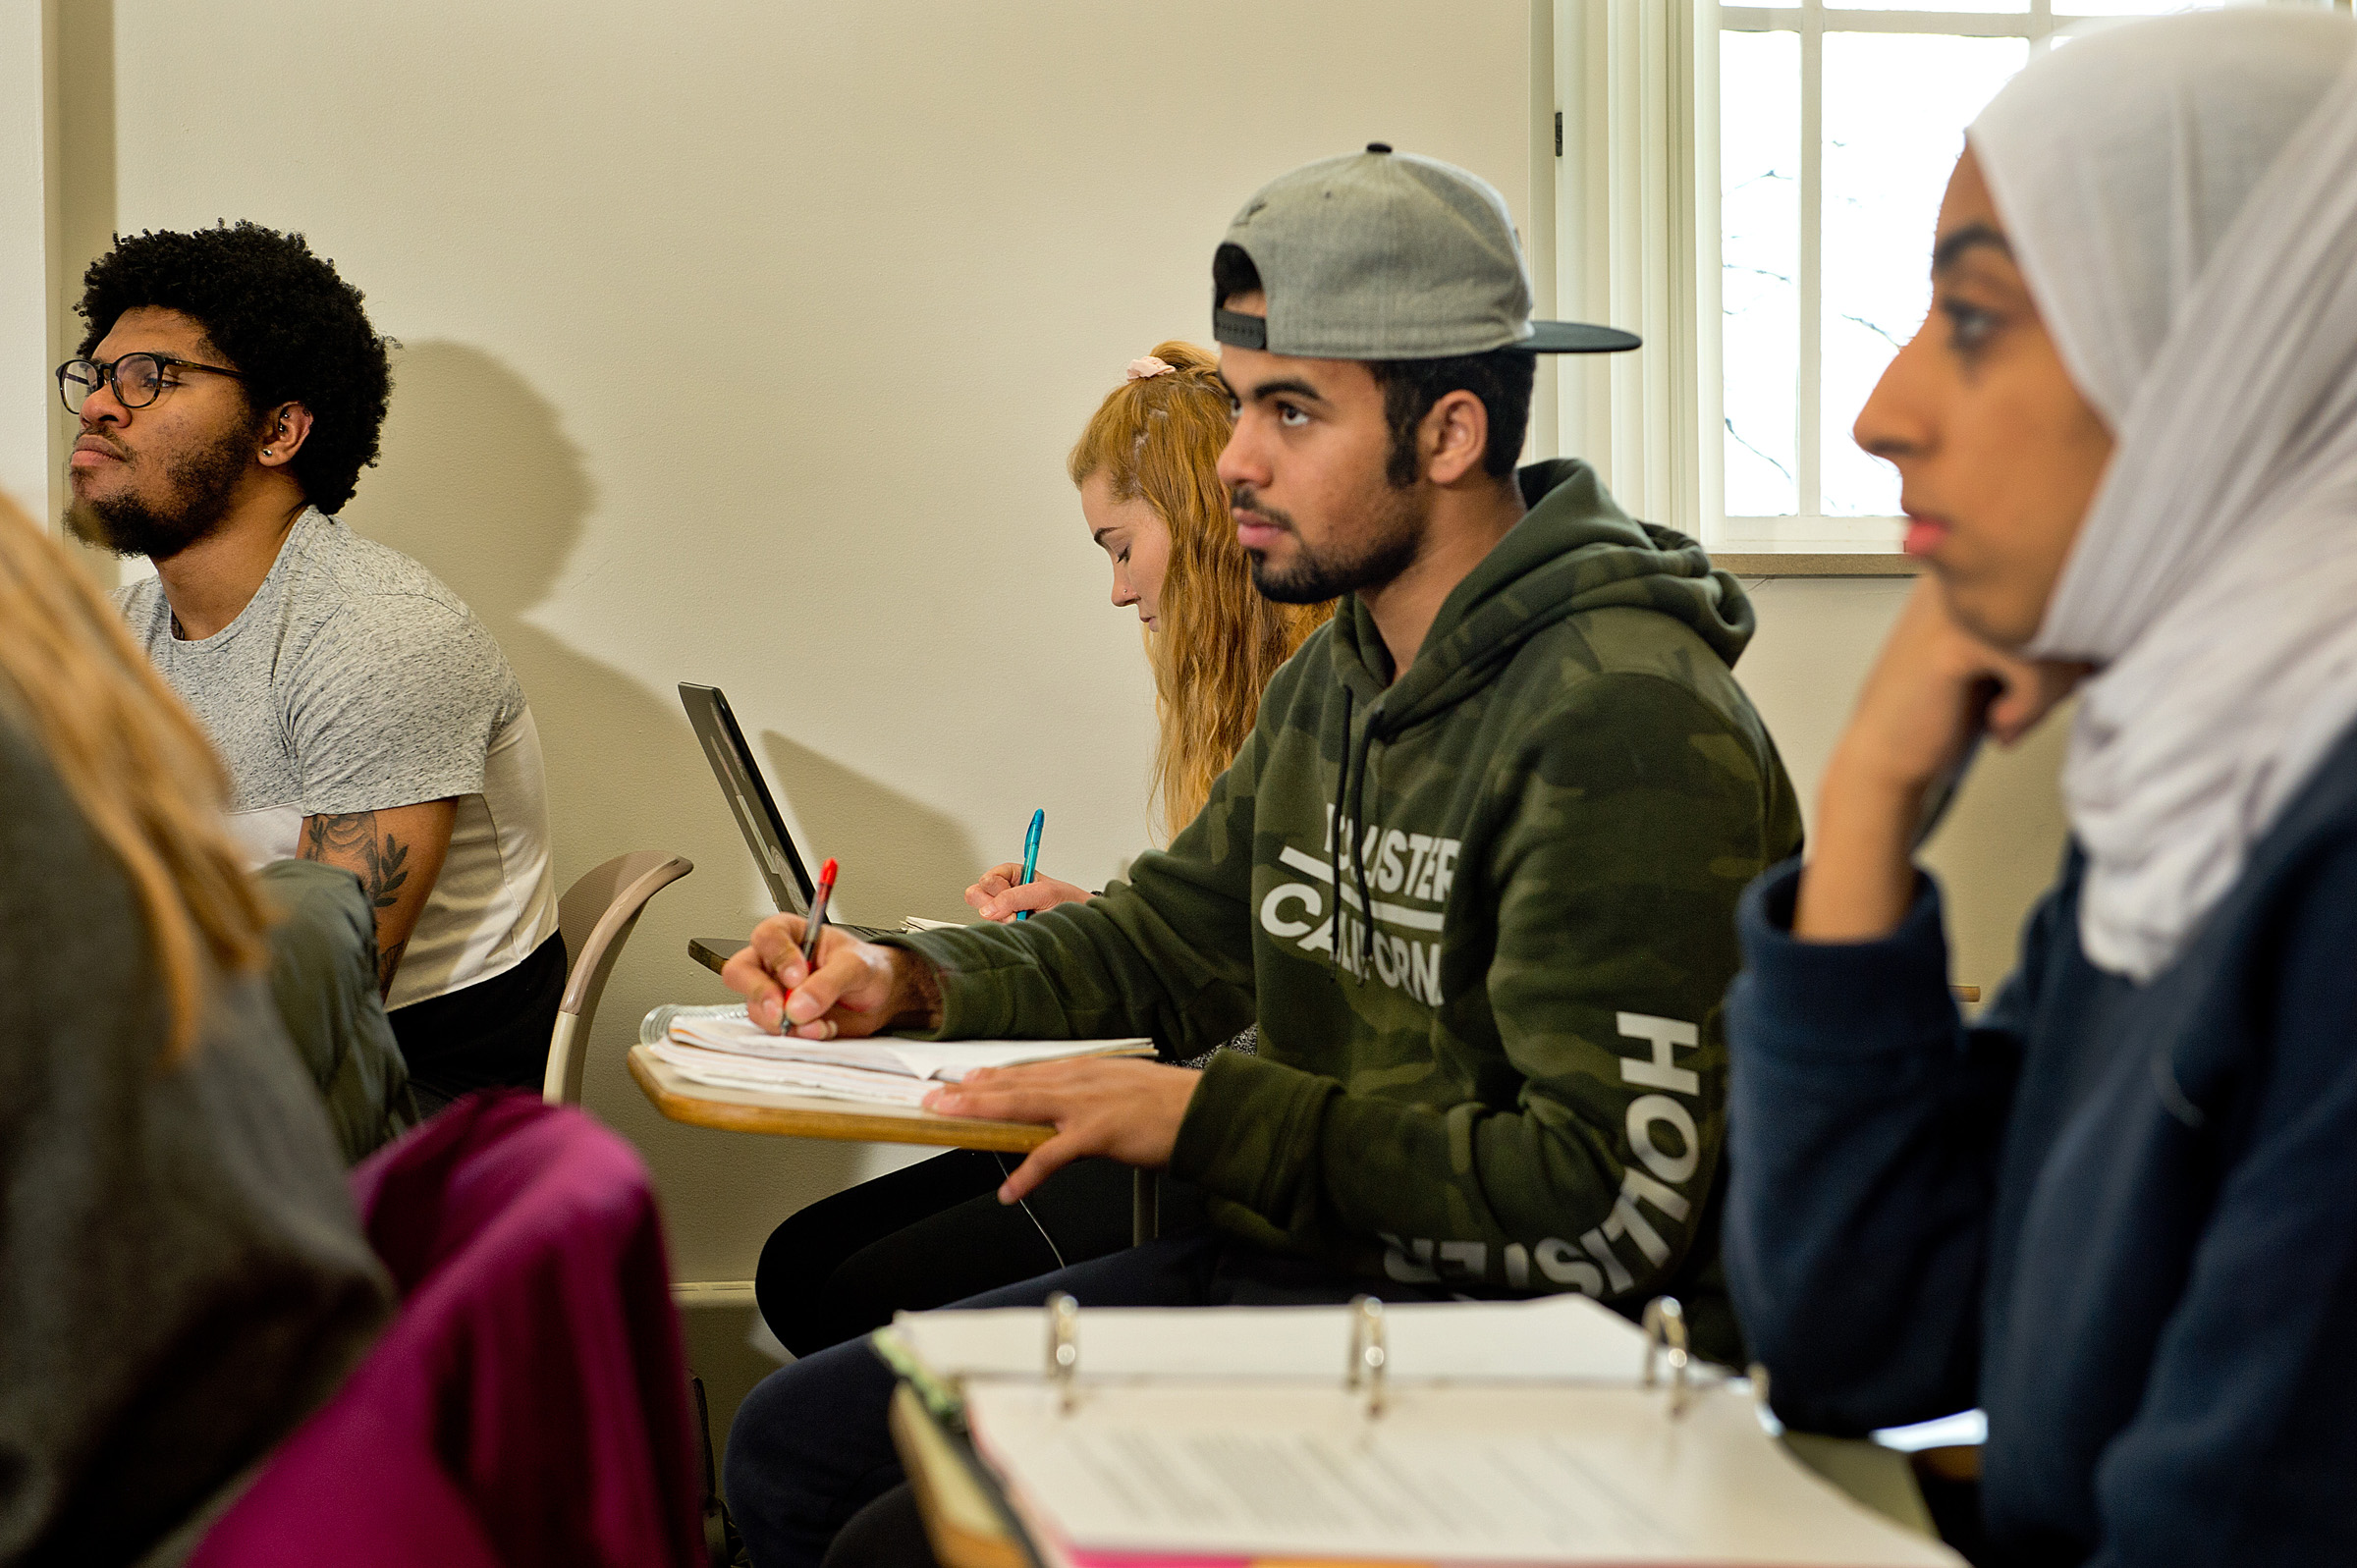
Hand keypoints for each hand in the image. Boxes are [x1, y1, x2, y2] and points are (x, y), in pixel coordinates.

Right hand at [721, 913, 941, 1038]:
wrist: (881, 997)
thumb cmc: (867, 968)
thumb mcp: (856, 966)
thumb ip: (828, 982)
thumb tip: (798, 1005)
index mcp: (791, 934)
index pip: (767, 937)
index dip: (778, 958)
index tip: (797, 977)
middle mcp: (775, 963)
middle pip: (741, 973)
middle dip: (761, 995)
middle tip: (784, 1012)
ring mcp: (774, 992)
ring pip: (756, 1008)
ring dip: (785, 1023)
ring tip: (819, 1024)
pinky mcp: (782, 1019)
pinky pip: (774, 1031)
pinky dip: (797, 1036)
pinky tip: (821, 1029)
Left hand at [924, 1059, 1200, 1201]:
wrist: (1207, 1112)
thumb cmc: (1174, 1106)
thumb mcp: (1126, 1091)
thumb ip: (1095, 1099)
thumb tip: (1072, 1116)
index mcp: (1088, 1071)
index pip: (1029, 1072)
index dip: (992, 1078)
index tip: (965, 1080)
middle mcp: (1081, 1080)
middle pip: (1014, 1084)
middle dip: (970, 1092)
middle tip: (936, 1097)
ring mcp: (1086, 1105)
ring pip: (1021, 1106)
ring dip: (981, 1113)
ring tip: (949, 1120)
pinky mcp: (1097, 1133)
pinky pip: (1052, 1156)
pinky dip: (1028, 1175)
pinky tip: (1010, 1190)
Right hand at [965, 861, 1092, 922]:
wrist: (1083, 923)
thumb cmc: (1068, 902)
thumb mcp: (1044, 893)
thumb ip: (1015, 897)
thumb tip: (988, 909)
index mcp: (1011, 875)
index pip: (986, 879)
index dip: (997, 889)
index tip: (1014, 897)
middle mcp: (1004, 892)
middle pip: (975, 895)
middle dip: (993, 906)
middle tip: (1016, 912)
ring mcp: (1003, 912)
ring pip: (983, 917)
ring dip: (1003, 921)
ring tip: (1025, 920)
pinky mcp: (1006, 929)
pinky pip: (993, 932)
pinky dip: (1006, 932)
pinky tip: (1023, 928)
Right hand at [1797, 577, 2084, 942]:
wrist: (1886, 761)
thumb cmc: (1943, 712)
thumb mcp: (2004, 659)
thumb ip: (2051, 627)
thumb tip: (2121, 617)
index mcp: (1971, 572)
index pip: (2061, 579)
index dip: (2075, 635)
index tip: (2059, 679)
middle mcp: (1961, 576)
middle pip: (2063, 598)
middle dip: (2065, 663)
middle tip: (2038, 702)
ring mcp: (1953, 604)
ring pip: (2055, 628)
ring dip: (2049, 688)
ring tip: (2017, 716)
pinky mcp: (1954, 642)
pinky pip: (2034, 662)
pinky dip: (2030, 705)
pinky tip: (2000, 724)